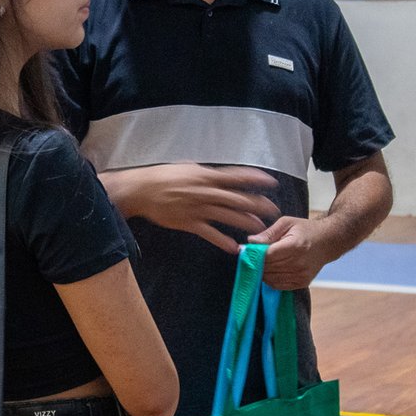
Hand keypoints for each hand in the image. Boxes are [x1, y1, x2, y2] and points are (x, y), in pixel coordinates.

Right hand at [114, 164, 277, 253]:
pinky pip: (209, 233)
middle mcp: (206, 191)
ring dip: (245, 222)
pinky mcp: (189, 223)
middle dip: (257, 204)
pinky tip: (234, 247)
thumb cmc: (164, 176)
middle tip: (273, 211)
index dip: (255, 179)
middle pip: (237, 198)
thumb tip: (220, 174)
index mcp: (206, 176)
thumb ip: (206, 173)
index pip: (236, 176)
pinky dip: (222, 241)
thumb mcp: (188, 168)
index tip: (271, 182)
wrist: (142, 190)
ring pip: (227, 216)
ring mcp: (198, 208)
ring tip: (260, 229)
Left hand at [247, 216, 335, 290]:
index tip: (246, 250)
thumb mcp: (287, 223)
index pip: (267, 256)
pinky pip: (278, 285)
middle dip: (256, 262)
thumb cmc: (306, 229)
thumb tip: (250, 242)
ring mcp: (301, 275)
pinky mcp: (302, 283)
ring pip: (270, 278)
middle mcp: (299, 263)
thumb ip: (268, 233)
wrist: (329, 241)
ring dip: (262, 272)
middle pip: (267, 268)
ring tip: (262, 262)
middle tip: (251, 256)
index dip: (254, 254)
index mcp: (295, 246)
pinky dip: (270, 279)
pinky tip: (271, 269)